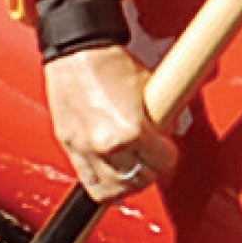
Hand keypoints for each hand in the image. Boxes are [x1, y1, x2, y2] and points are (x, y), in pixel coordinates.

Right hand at [43, 45, 176, 203]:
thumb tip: (170, 132)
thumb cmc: (109, 62)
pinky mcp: (70, 148)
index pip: (163, 163)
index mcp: (131, 130)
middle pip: (140, 181)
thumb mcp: (150, 87)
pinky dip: (104, 184)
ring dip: (127, 184)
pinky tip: (112, 176)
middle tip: (153, 160)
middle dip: (151, 170)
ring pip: (113, 191)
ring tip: (133, 172)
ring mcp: (85, 149)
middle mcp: (106, 145)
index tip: (168, 150)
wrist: (77, 51)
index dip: (169, 156)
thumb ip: (162, 115)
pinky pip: (90, 183)